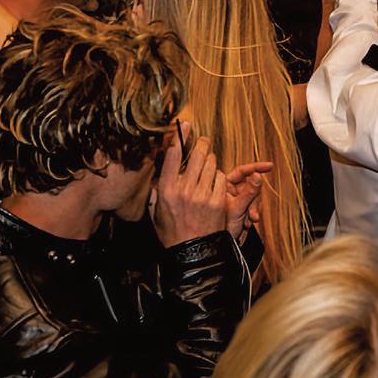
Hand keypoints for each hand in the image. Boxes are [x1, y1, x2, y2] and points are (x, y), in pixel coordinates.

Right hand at [150, 132, 230, 246]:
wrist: (192, 253)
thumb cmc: (171, 231)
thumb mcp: (156, 209)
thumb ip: (158, 188)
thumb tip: (160, 169)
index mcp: (166, 190)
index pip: (172, 155)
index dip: (180, 136)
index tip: (185, 124)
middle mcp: (184, 190)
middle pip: (197, 154)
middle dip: (201, 145)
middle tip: (203, 142)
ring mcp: (202, 195)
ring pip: (211, 164)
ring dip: (210, 162)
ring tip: (207, 167)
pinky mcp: (218, 202)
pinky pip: (222, 178)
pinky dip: (219, 178)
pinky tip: (213, 184)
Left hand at [223, 160, 273, 243]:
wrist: (219, 244)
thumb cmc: (221, 227)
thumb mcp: (238, 208)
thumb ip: (250, 192)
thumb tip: (258, 175)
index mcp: (224, 185)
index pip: (242, 171)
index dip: (256, 167)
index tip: (269, 166)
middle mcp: (229, 190)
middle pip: (250, 186)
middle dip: (254, 199)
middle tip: (253, 210)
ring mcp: (235, 199)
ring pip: (253, 197)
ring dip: (253, 209)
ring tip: (248, 220)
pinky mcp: (240, 208)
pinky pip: (252, 206)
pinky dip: (251, 214)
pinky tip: (247, 222)